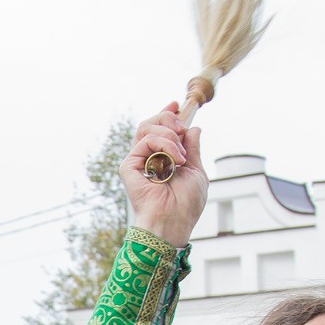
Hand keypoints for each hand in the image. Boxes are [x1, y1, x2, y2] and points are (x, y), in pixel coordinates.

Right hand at [122, 104, 207, 248]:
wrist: (174, 221)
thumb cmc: (186, 204)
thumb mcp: (196, 171)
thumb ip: (192, 149)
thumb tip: (193, 128)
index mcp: (161, 159)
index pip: (159, 129)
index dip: (166, 114)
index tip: (177, 104)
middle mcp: (146, 158)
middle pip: (150, 123)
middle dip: (168, 119)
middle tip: (181, 129)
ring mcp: (136, 161)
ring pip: (146, 127)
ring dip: (168, 135)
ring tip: (180, 155)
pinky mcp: (128, 166)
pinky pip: (145, 141)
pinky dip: (163, 145)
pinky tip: (174, 161)